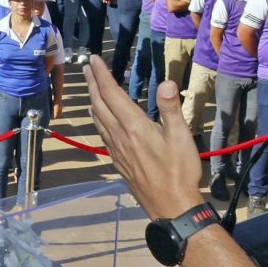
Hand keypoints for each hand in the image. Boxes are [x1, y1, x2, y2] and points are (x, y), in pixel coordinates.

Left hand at [83, 56, 203, 229]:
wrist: (170, 206)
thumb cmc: (179, 172)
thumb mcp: (182, 138)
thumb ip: (171, 109)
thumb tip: (166, 83)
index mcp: (134, 127)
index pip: (112, 94)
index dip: (101, 75)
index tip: (93, 60)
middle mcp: (120, 136)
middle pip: (100, 104)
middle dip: (92, 83)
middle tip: (86, 67)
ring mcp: (116, 150)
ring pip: (98, 119)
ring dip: (93, 100)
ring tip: (91, 87)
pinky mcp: (117, 161)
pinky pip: (102, 133)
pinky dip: (98, 118)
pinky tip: (101, 118)